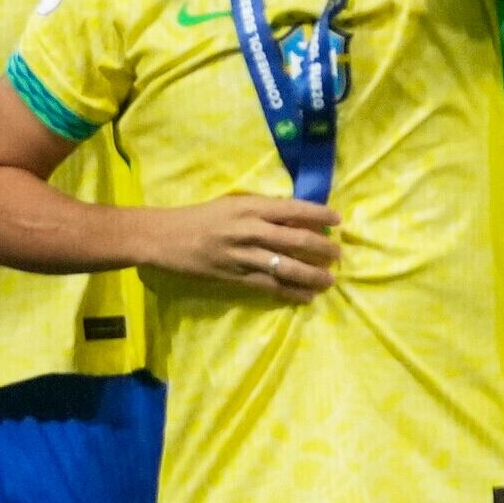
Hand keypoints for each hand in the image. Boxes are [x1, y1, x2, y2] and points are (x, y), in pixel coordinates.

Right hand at [145, 191, 340, 302]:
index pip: (293, 209)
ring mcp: (243, 255)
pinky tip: (306, 297)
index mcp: (250, 206)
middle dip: (322, 249)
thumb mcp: (231, 205)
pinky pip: (269, 286)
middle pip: (296, 240)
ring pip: (286, 267)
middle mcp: (250, 229)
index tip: (338, 220)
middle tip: (338, 256)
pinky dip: (290, 292)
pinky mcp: (235, 277)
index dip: (319, 214)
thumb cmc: (200, 217)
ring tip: (329, 281)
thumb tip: (296, 219)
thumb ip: (261, 210)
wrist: (165, 237)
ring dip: (312, 275)